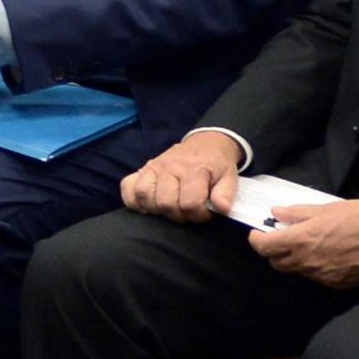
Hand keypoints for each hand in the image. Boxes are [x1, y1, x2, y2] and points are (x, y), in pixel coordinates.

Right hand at [120, 130, 240, 223]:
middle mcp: (170, 167)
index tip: (204, 213)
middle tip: (188, 212)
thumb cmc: (217, 164)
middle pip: (165, 203)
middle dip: (179, 215)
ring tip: (170, 209)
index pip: (189, 203)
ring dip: (156, 209)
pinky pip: (127, 186)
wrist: (206, 143)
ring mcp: (153, 167)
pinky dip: (133, 200)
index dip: (198, 216)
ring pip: (144, 195)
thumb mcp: (230, 177)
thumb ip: (227, 194)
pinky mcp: (143, 168)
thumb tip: (221, 209)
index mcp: (194, 170)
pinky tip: (147, 206)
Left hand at [249, 199, 358, 288]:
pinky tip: (327, 255)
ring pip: (297, 271)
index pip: (264, 247)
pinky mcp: (338, 284)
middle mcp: (308, 262)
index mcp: (300, 241)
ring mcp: (323, 276)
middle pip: (277, 263)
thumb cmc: (358, 217)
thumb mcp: (324, 209)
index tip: (258, 233)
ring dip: (295, 260)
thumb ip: (295, 213)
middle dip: (274, 251)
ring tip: (308, 245)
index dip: (256, 240)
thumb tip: (276, 213)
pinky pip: (318, 278)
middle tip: (281, 239)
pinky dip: (315, 268)